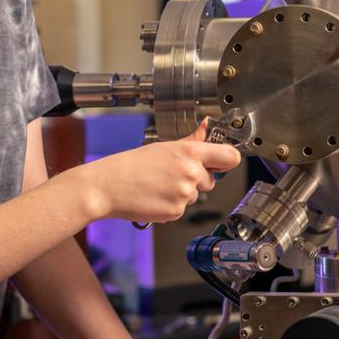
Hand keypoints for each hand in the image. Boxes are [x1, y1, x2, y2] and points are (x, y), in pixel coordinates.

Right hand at [74, 120, 240, 223]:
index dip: (227, 161)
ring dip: (182, 193)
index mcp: (190, 152)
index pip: (230, 157)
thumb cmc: (132, 165)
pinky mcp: (176, 212)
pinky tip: (155, 197)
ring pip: (195, 195)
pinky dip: (171, 205)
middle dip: (197, 180)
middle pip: (211, 180)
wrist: (108, 186)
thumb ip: (192, 140)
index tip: (222, 162)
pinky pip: (182, 209)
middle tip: (172, 175)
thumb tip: (207, 126)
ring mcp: (184, 194)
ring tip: (159, 185)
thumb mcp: (165, 146)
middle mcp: (191, 173)